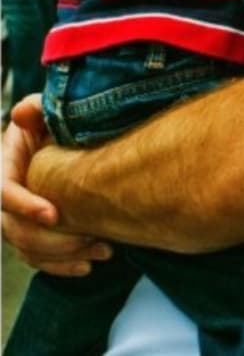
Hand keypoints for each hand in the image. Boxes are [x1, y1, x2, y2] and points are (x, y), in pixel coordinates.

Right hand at [2, 96, 111, 275]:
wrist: (58, 139)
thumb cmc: (49, 122)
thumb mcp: (42, 110)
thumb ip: (34, 109)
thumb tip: (21, 113)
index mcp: (4, 167)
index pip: (2, 192)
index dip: (25, 206)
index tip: (54, 215)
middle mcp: (5, 198)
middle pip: (15, 230)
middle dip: (52, 238)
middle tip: (90, 237)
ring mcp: (16, 219)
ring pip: (28, 249)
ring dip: (63, 255)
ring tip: (102, 250)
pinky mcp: (32, 234)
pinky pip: (38, 259)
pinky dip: (61, 266)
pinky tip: (88, 264)